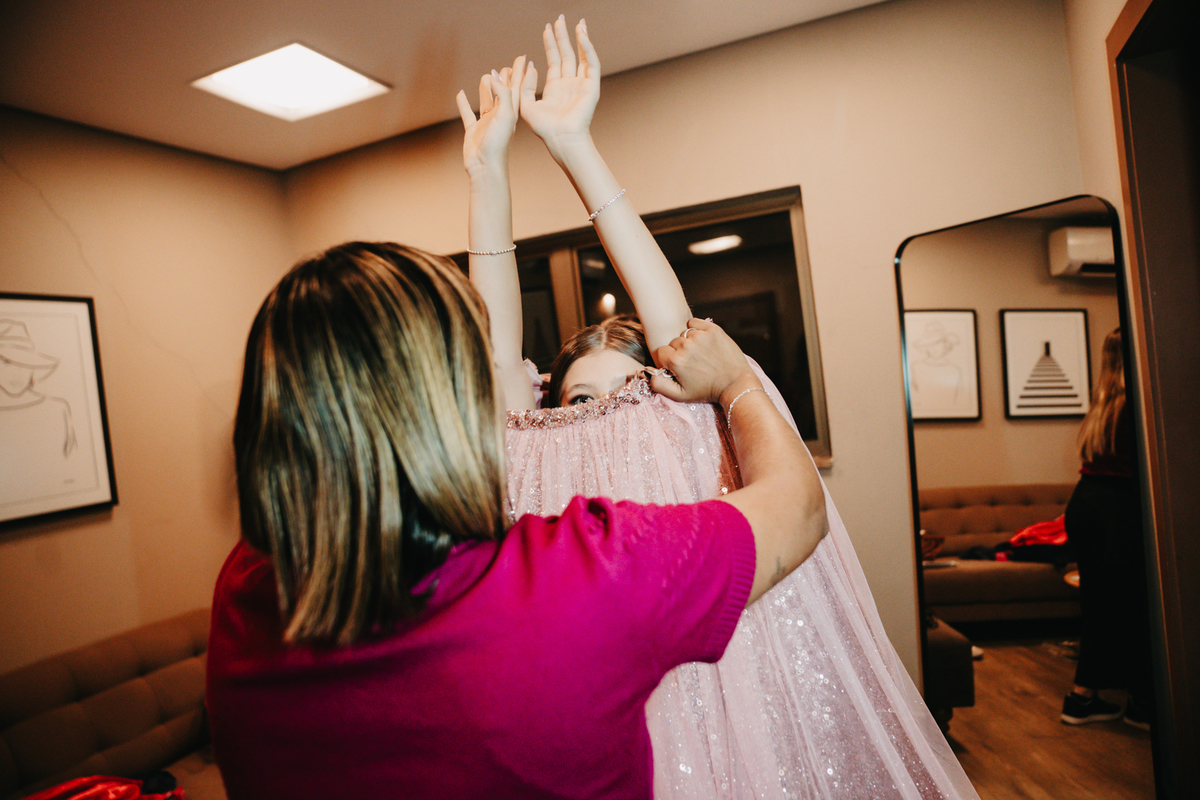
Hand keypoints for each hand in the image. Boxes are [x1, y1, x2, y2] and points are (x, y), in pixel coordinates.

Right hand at [457, 55, 525, 176]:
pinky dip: (464, 104)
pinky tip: (460, 94)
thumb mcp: (505, 115)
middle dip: (505, 79)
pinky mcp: (473, 130)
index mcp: (511, 112)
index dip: (519, 72)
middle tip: (507, 66)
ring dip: (486, 89)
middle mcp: (500, 116)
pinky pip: (467, 114)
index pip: (516, 87)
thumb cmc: (498, 144)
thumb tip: (495, 74)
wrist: (485, 166)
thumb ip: (502, 94)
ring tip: (486, 76)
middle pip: (502, 93)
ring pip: (486, 101)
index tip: (522, 57)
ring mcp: (486, 123)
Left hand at [520, 17, 598, 159]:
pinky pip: (592, 64)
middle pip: (567, 54)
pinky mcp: (592, 87)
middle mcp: (570, 84)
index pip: (554, 60)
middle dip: (563, 36)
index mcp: (556, 88)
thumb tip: (526, 65)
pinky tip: (582, 36)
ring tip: (576, 23)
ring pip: (582, 56)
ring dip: (579, 39)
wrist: (561, 138)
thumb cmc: (544, 128)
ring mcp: (582, 85)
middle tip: (560, 19)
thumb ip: (524, 85)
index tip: (547, 28)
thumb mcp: (526, 105)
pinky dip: (588, 49)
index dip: (550, 44)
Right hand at [650, 319, 757, 404]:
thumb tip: (647, 373)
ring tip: (701, 355)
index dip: (669, 360)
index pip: (662, 352)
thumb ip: (659, 385)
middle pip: (673, 343)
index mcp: (676, 361)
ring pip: (684, 333)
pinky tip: (704, 343)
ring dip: (690, 342)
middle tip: (694, 363)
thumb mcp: (680, 395)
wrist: (735, 383)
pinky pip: (695, 323)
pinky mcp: (712, 329)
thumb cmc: (707, 390)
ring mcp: (700, 336)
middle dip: (680, 352)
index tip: (681, 367)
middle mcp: (687, 346)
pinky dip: (697, 329)